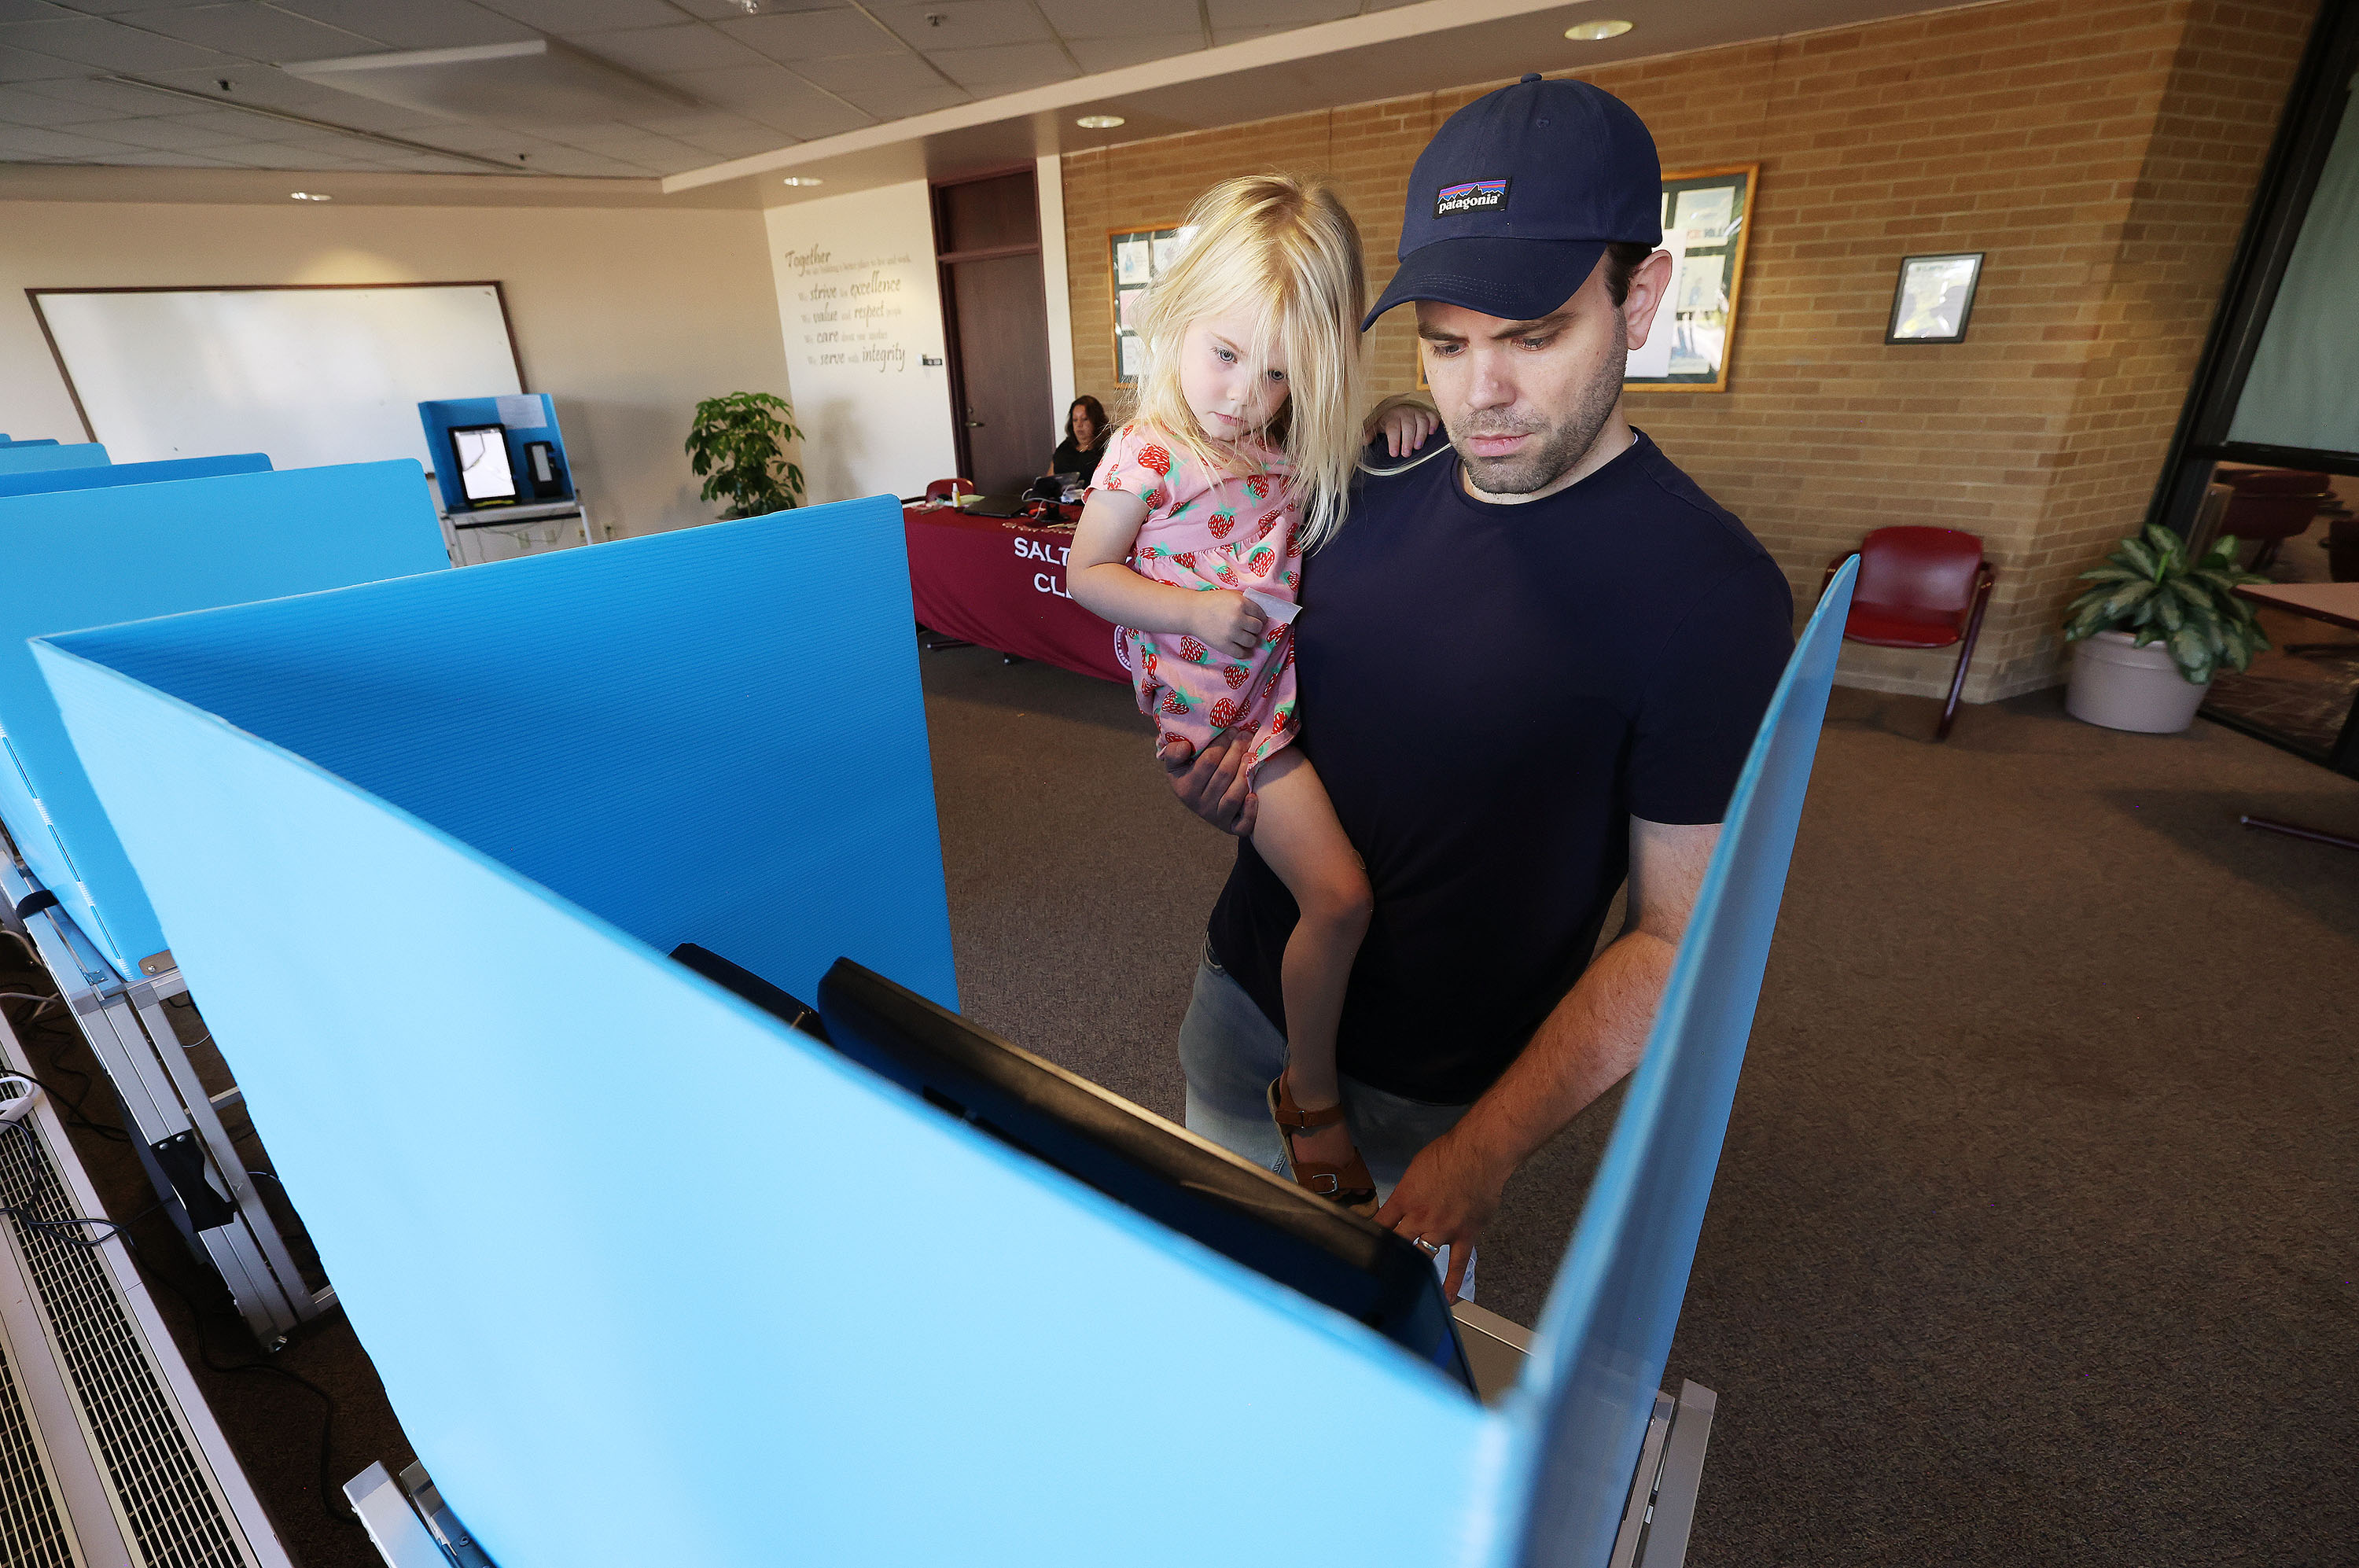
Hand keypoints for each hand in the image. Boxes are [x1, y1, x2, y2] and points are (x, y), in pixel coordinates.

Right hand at [1158, 729, 1258, 836]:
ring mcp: (1217, 818)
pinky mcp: (1232, 828)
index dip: (1222, 743)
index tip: (1232, 729)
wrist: (1203, 800)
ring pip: (1233, 796)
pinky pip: (1242, 824)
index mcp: (1185, 788)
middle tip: (1246, 736)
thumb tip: (1184, 747)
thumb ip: (1174, 753)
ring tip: (1251, 755)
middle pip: (1223, 775)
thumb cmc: (1192, 774)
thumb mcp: (1177, 764)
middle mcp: (1200, 805)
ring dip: (1244, 773)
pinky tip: (1254, 795)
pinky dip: (1249, 811)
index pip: (1208, 762)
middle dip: (1237, 752)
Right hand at [1193, 590, 1265, 658]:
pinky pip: (1241, 653)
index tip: (1257, 620)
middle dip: (1255, 628)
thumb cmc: (1212, 602)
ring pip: (1252, 641)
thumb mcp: (1231, 595)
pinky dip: (1244, 653)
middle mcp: (1238, 618)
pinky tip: (1241, 648)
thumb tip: (1262, 613)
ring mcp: (1231, 633)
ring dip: (1250, 640)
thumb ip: (1246, 602)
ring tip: (1243, 637)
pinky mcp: (1224, 645)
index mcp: (1241, 604)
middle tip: (1248, 628)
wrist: (1191, 612)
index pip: (1261, 614)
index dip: (1260, 618)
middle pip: (1258, 628)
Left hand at [1373, 1129, 1507, 1300]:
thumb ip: (1408, 1191)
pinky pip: (1457, 1263)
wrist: (1478, 1153)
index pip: (1380, 1224)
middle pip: (1397, 1244)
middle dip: (1388, 1257)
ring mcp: (1442, 1230)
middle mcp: (1419, 1218)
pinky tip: (1446, 1298)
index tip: (1363, 1247)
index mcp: (1404, 1199)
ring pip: (1423, 1256)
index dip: (1370, 1236)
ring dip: (1414, 1269)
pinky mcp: (1464, 1235)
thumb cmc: (1446, 1153)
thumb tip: (1405, 1204)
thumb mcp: (1415, 1169)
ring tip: (1404, 1286)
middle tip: (1380, 1272)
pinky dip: (1452, 1282)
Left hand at [1374, 402, 1439, 457]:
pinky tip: (1432, 432)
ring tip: (1418, 446)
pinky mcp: (1427, 413)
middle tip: (1406, 453)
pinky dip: (1433, 423)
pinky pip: (1432, 416)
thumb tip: (1363, 441)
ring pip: (1421, 422)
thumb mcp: (1377, 425)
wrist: (1399, 405)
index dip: (1394, 441)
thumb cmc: (1388, 419)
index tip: (1394, 453)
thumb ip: (1370, 433)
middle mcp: (1405, 413)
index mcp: (1392, 417)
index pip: (1393, 429)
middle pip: (1408, 426)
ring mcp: (1417, 412)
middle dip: (1407, 440)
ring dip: (1421, 434)